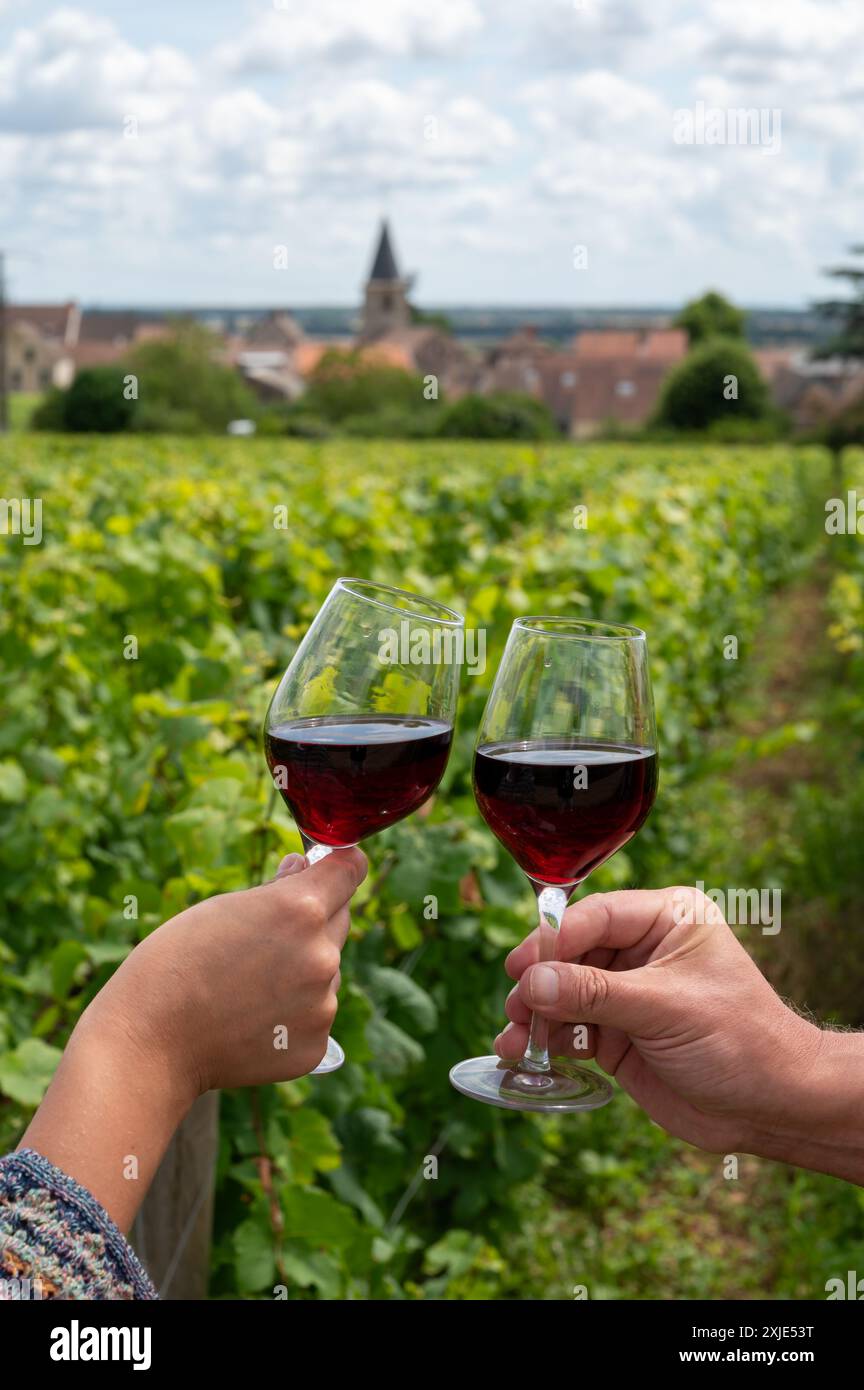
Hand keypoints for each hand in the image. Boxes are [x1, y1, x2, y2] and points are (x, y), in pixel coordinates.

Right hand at [87, 846, 367, 1094]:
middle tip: (260, 937)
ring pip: (326, 971)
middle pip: (339, 919)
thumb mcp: (223, 907)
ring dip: (302, 969)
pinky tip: (250, 1019)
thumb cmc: (175, 963)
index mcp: (301, 910)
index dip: (338, 865)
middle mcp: (321, 955)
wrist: (149, 1043)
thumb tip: (305, 869)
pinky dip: (292, 1014)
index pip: (351, 869)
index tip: (326, 867)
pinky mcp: (315, 1046)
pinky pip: (314, 1015)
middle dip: (312, 919)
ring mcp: (322, 1006)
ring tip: (245, 985)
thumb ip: (277, 889)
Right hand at [498, 886, 863, 1181]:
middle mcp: (643, 950)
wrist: (771, 1107)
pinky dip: (546, 1042)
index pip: (597, 916)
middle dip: (540, 982)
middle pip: (572, 954)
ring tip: (514, 1041)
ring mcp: (627, 993)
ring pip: (564, 993)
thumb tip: (532, 982)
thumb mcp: (665, 1009)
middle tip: (515, 1006)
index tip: (521, 966)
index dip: (555, 939)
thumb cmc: (738, 1042)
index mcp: (667, 919)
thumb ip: (595, 994)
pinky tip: (524, 1057)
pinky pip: (569, 1029)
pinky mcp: (616, 1034)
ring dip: (535, 1016)